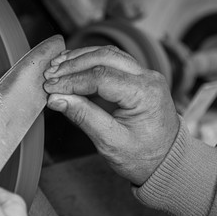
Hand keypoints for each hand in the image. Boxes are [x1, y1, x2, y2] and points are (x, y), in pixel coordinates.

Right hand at [43, 46, 179, 185]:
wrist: (167, 162)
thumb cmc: (144, 156)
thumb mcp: (110, 141)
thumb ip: (83, 116)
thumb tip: (56, 98)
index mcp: (144, 94)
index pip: (101, 77)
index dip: (71, 81)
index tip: (50, 87)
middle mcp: (148, 78)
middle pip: (104, 57)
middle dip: (73, 64)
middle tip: (50, 74)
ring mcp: (144, 75)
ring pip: (107, 53)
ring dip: (80, 58)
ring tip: (56, 66)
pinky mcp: (137, 77)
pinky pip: (112, 60)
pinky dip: (90, 61)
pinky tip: (73, 65)